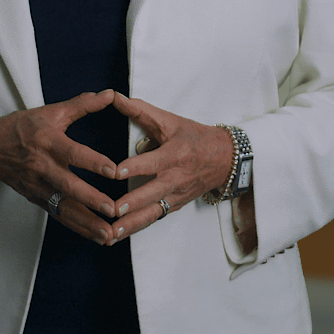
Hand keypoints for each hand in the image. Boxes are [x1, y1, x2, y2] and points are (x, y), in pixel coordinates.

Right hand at [0, 90, 122, 244]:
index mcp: (47, 142)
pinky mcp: (38, 199)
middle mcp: (42, 167)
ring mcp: (38, 186)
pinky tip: (98, 236)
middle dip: (92, 200)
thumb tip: (109, 94)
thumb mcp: (50, 112)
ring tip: (110, 233)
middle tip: (114, 209)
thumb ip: (82, 105)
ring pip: (65, 208)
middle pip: (69, 186)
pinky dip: (79, 228)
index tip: (114, 171)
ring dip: (88, 222)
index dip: (93, 162)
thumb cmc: (22, 128)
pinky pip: (60, 216)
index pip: (73, 153)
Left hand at [104, 93, 234, 241]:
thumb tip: (113, 96)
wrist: (225, 158)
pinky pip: (153, 219)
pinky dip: (134, 229)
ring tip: (109, 234)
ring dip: (130, 225)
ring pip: (152, 213)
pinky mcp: (174, 206)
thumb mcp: (169, 121)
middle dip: (132, 203)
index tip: (116, 172)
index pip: (153, 162)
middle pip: (152, 193)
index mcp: (174, 154)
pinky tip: (115, 237)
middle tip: (112, 210)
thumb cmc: (194, 137)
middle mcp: (175, 178)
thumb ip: (139, 110)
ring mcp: (175, 195)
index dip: (135, 167)